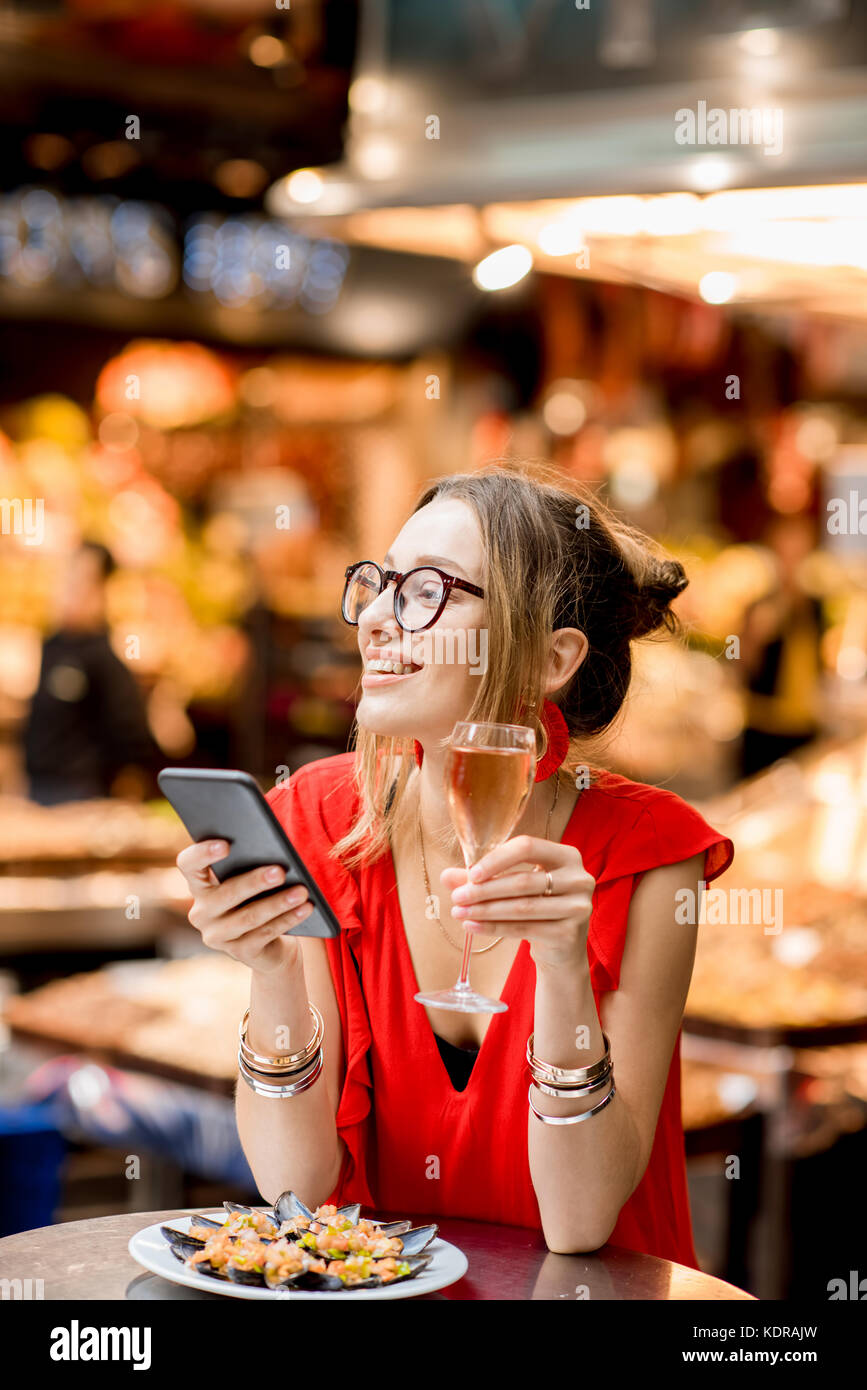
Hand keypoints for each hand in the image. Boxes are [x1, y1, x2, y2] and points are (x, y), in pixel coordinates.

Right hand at [176, 840, 312, 974]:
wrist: (270, 945)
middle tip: (280, 871)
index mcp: (200, 885)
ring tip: (302, 891)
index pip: (189, 864)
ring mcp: (217, 935)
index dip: (202, 853)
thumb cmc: (260, 898)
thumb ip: (251, 865)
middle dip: (255, 882)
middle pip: (226, 893)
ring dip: (278, 903)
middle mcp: (201, 912)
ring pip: (249, 917)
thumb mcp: (252, 881)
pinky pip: (265, 934)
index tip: (226, 844)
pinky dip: (288, 919)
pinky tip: (305, 908)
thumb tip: (274, 853)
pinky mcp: (239, 952)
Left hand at [441, 835, 594, 969]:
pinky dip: (494, 927)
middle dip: (485, 890)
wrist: (561, 949)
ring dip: (485, 910)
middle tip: (457, 897)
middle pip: (523, 881)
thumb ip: (482, 878)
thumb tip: (446, 876)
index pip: (527, 847)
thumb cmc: (536, 908)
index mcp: (567, 856)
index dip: (497, 859)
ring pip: (522, 907)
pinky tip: (472, 926)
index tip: (471, 874)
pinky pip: (524, 928)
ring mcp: (578, 907)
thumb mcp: (513, 888)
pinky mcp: (570, 933)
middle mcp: (578, 878)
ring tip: (459, 912)